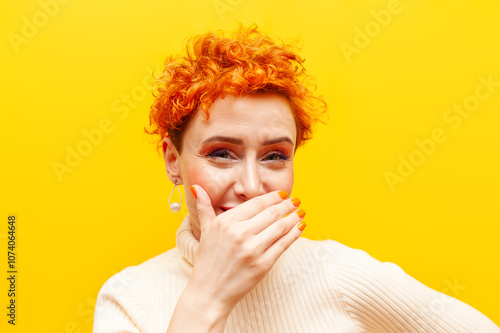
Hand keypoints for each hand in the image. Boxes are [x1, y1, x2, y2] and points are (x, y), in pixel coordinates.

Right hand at [185, 185, 305, 316]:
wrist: (209, 293)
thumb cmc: (207, 262)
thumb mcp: (205, 232)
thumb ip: (204, 208)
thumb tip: (197, 188)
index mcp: (226, 222)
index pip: (256, 203)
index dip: (273, 197)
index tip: (282, 194)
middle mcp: (239, 233)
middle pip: (271, 213)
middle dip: (287, 205)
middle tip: (296, 200)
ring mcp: (252, 249)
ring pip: (280, 227)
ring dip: (294, 217)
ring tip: (301, 211)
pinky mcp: (262, 265)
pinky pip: (283, 245)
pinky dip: (294, 234)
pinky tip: (300, 227)